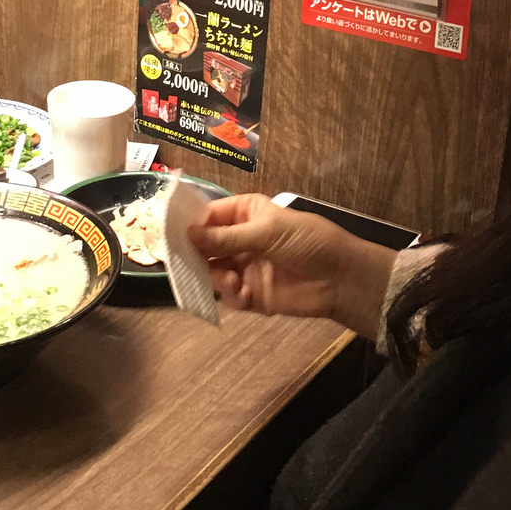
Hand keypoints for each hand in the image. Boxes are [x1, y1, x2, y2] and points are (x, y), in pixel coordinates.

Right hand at [188, 195, 396, 340]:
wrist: (341, 278)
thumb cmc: (308, 241)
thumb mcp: (268, 231)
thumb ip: (227, 237)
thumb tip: (189, 234)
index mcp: (246, 214)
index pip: (210, 216)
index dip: (190, 224)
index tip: (169, 233)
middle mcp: (241, 240)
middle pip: (205, 246)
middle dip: (195, 254)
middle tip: (183, 262)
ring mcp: (246, 267)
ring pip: (213, 272)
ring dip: (215, 277)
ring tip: (229, 280)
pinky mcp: (252, 294)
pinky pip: (229, 295)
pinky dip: (231, 295)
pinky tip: (243, 294)